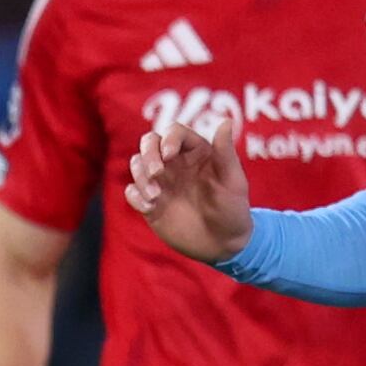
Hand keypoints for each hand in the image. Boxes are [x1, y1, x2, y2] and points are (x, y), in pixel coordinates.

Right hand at [123, 118, 255, 261]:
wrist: (223, 245)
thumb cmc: (233, 210)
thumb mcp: (232, 181)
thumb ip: (225, 152)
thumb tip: (226, 121)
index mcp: (196, 152)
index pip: (174, 132)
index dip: (168, 139)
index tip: (168, 155)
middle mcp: (175, 163)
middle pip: (149, 142)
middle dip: (147, 154)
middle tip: (156, 173)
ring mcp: (161, 183)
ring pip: (137, 164)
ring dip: (141, 176)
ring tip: (156, 197)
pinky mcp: (150, 203)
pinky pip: (132, 191)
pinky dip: (136, 195)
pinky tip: (149, 207)